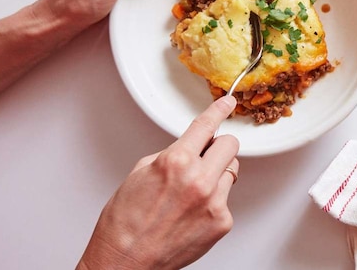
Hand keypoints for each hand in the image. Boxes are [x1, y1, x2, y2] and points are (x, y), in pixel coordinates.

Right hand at [77, 96, 239, 269]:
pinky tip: (192, 213)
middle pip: (230, 145)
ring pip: (231, 171)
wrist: (125, 262)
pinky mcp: (222, 222)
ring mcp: (214, 202)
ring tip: (192, 192)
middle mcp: (200, 180)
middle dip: (218, 147)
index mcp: (176, 162)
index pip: (206, 126)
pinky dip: (213, 201)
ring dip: (217, 175)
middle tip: (205, 155)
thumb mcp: (140, 173)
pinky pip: (226, 199)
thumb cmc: (125, 223)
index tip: (228, 103)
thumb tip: (191, 145)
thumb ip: (171, 154)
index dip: (219, 110)